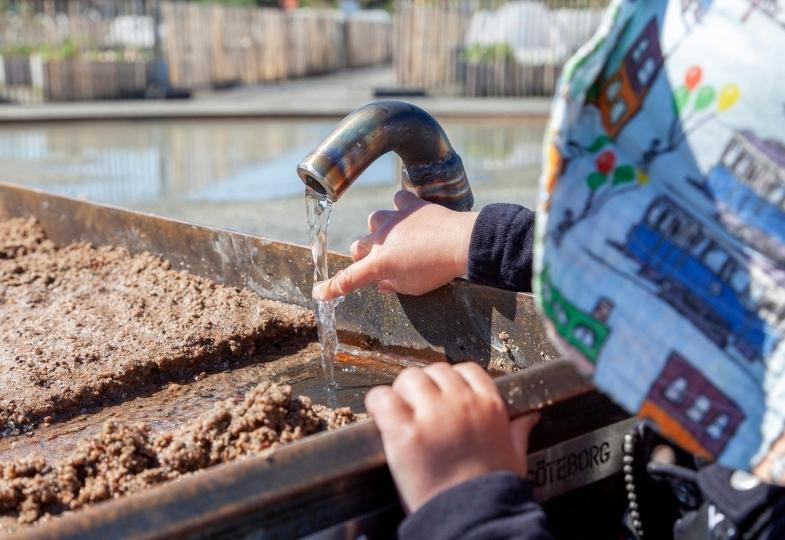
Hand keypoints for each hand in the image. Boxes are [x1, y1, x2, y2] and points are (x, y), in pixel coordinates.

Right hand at [312, 190, 477, 300]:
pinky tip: (409, 215)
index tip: (319, 293)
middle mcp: (380, 239)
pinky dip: (401, 207)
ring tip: (394, 237)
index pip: (348, 278)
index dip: (332, 288)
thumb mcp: (412, 288)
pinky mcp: (411, 205)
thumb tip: (382, 282)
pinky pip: (398, 199)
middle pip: (358, 247)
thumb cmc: (437, 270)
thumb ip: (393, 284)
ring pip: (373, 220)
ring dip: (379, 230)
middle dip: (364, 257)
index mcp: (378, 263)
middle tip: (380, 264)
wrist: (461, 243)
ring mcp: (394, 219)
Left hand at [365, 362, 539, 512]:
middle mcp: (461, 402)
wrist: (473, 518)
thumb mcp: (515, 456)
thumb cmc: (493, 492)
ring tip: (401, 415)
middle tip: (420, 410)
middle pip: (434, 371)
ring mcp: (431, 414)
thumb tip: (529, 416)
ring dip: (402, 393)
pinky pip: (381, 397)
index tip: (444, 396)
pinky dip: (377, 403)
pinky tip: (381, 417)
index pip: (467, 370)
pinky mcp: (403, 430)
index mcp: (490, 405)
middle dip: (425, 388)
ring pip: (408, 378)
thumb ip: (518, 431)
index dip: (451, 382)